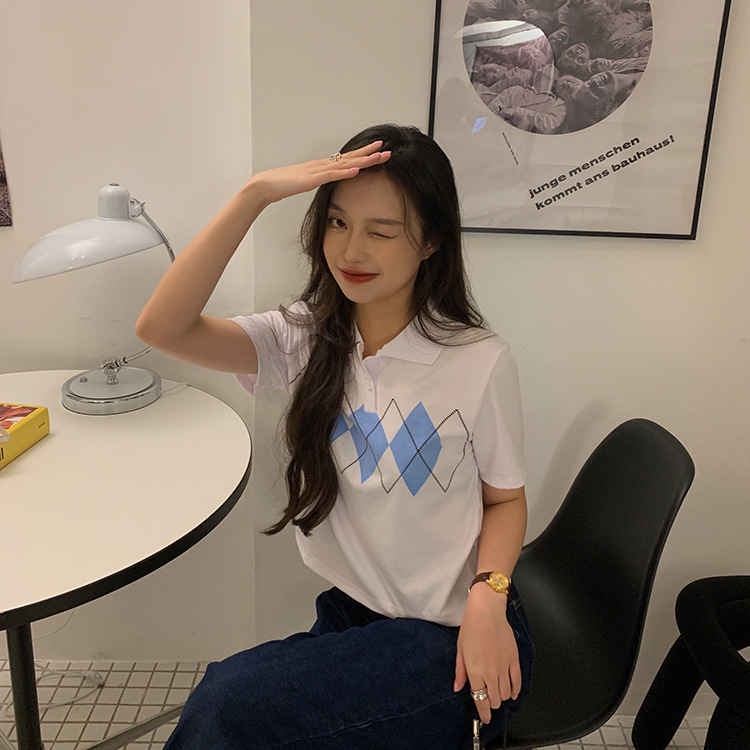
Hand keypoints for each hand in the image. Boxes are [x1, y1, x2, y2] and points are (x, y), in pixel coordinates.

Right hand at [248, 141, 390, 205]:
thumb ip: (319, 181)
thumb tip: (329, 182)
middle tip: (387, 149)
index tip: (378, 150)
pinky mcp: (311, 179)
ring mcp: (317, 170)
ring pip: (345, 164)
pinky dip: (345, 172)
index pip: (347, 159)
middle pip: (350, 158)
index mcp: (322, 166)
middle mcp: (322, 165)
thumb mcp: (307, 183)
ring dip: (363, 161)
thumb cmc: (284, 185)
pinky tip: (356, 170)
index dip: (363, 154)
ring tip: (378, 157)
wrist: (266, 185)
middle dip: (370, 154)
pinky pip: (331, 175)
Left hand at [454, 584, 521, 724]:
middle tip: (488, 701)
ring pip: (505, 694)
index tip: (485, 718)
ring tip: (497, 694)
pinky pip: (517, 682)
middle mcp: (490, 672)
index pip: (480, 700)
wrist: (487, 610)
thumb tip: (458, 687)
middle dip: (491, 704)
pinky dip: (515, 691)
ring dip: (501, 697)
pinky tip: (512, 693)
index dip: (483, 713)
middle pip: (494, 699)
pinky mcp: (514, 660)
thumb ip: (460, 671)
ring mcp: (504, 667)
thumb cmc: (471, 626)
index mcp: (475, 671)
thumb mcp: (460, 649)